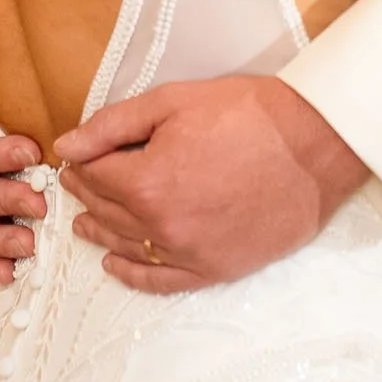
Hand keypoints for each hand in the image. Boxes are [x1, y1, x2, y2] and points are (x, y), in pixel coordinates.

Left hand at [55, 75, 369, 293]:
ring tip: (84, 224)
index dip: (81, 163)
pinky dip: (133, 274)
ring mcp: (189, 253)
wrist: (315, 144)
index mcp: (147, 181)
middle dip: (88, 195)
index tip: (74, 159)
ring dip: (101, 232)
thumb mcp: (175, 100)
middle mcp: (161, 226)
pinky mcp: (215, 270)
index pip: (94, 175)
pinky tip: (116, 264)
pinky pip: (161, 280)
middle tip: (77, 184)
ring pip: (127, 246)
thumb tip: (67, 145)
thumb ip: (114, 124)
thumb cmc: (249, 113)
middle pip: (108, 211)